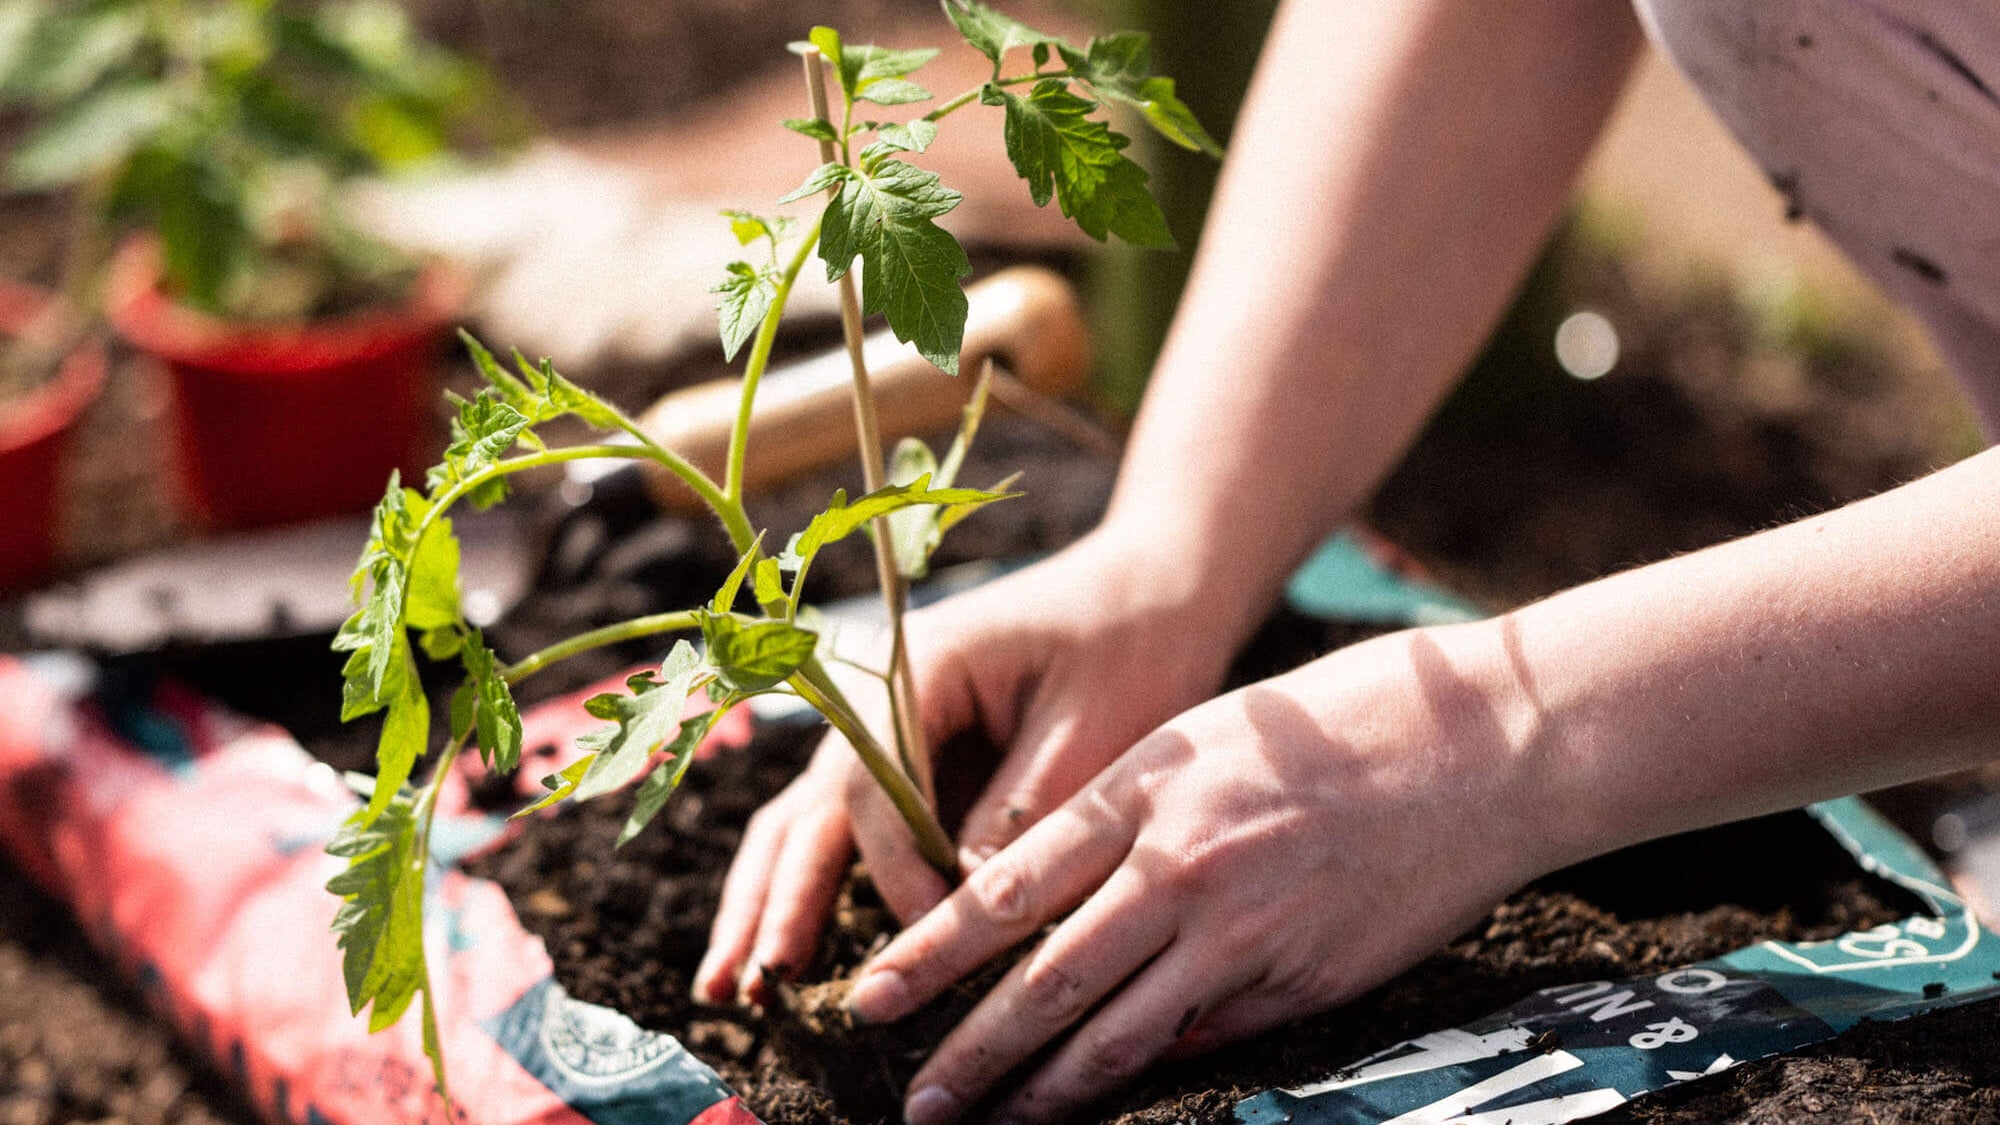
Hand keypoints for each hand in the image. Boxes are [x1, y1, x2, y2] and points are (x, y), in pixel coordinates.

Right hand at [692, 527, 1252, 1005]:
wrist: (1155, 591)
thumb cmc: (1134, 646)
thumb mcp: (1093, 730)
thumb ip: (1021, 812)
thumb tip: (964, 911)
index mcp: (918, 668)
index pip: (874, 786)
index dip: (895, 870)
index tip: (930, 940)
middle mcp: (877, 700)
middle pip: (809, 808)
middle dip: (774, 902)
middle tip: (742, 988)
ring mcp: (885, 733)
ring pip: (806, 825)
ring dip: (767, 903)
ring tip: (728, 989)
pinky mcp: (909, 765)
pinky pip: (848, 834)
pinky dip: (815, 892)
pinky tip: (785, 956)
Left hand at [844, 621, 1562, 1124]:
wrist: (1477, 747)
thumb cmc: (1334, 725)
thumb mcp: (1203, 740)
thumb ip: (1123, 822)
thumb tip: (1055, 914)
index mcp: (1141, 789)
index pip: (1005, 887)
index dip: (931, 953)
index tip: (873, 996)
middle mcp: (1179, 864)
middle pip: (1045, 978)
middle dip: (969, 1050)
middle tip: (913, 1101)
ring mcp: (1241, 930)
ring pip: (1117, 1032)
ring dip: (1041, 1091)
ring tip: (987, 1124)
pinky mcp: (1299, 980)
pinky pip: (1204, 1040)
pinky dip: (1145, 1074)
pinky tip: (1101, 1106)